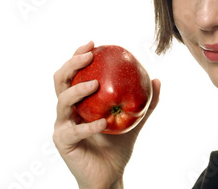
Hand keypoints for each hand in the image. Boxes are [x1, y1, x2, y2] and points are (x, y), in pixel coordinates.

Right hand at [53, 41, 160, 188]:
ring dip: (77, 90)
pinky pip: (74, 131)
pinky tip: (103, 122)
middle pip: (60, 80)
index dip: (79, 55)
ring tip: (94, 85)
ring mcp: (62, 125)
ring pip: (62, 101)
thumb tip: (157, 79)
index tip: (94, 43)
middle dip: (72, 64)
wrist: (110, 174)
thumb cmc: (118, 145)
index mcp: (80, 100)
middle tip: (89, 56)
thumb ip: (145, 102)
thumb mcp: (134, 120)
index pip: (74, 73)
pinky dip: (88, 125)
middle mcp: (67, 109)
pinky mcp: (63, 142)